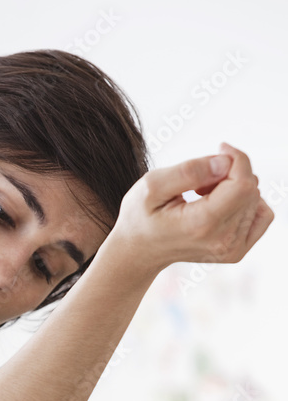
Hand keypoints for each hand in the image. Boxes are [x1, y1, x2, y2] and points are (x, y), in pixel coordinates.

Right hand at [107, 141, 273, 274]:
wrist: (139, 252)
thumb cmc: (141, 216)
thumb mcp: (152, 185)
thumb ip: (189, 171)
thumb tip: (225, 162)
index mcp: (202, 224)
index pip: (243, 183)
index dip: (236, 159)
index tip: (218, 149)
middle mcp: (222, 241)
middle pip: (251, 189)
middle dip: (231, 172)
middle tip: (200, 180)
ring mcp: (231, 249)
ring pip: (256, 199)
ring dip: (235, 187)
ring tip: (204, 195)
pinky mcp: (237, 251)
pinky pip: (262, 215)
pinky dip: (247, 202)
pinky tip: (222, 204)